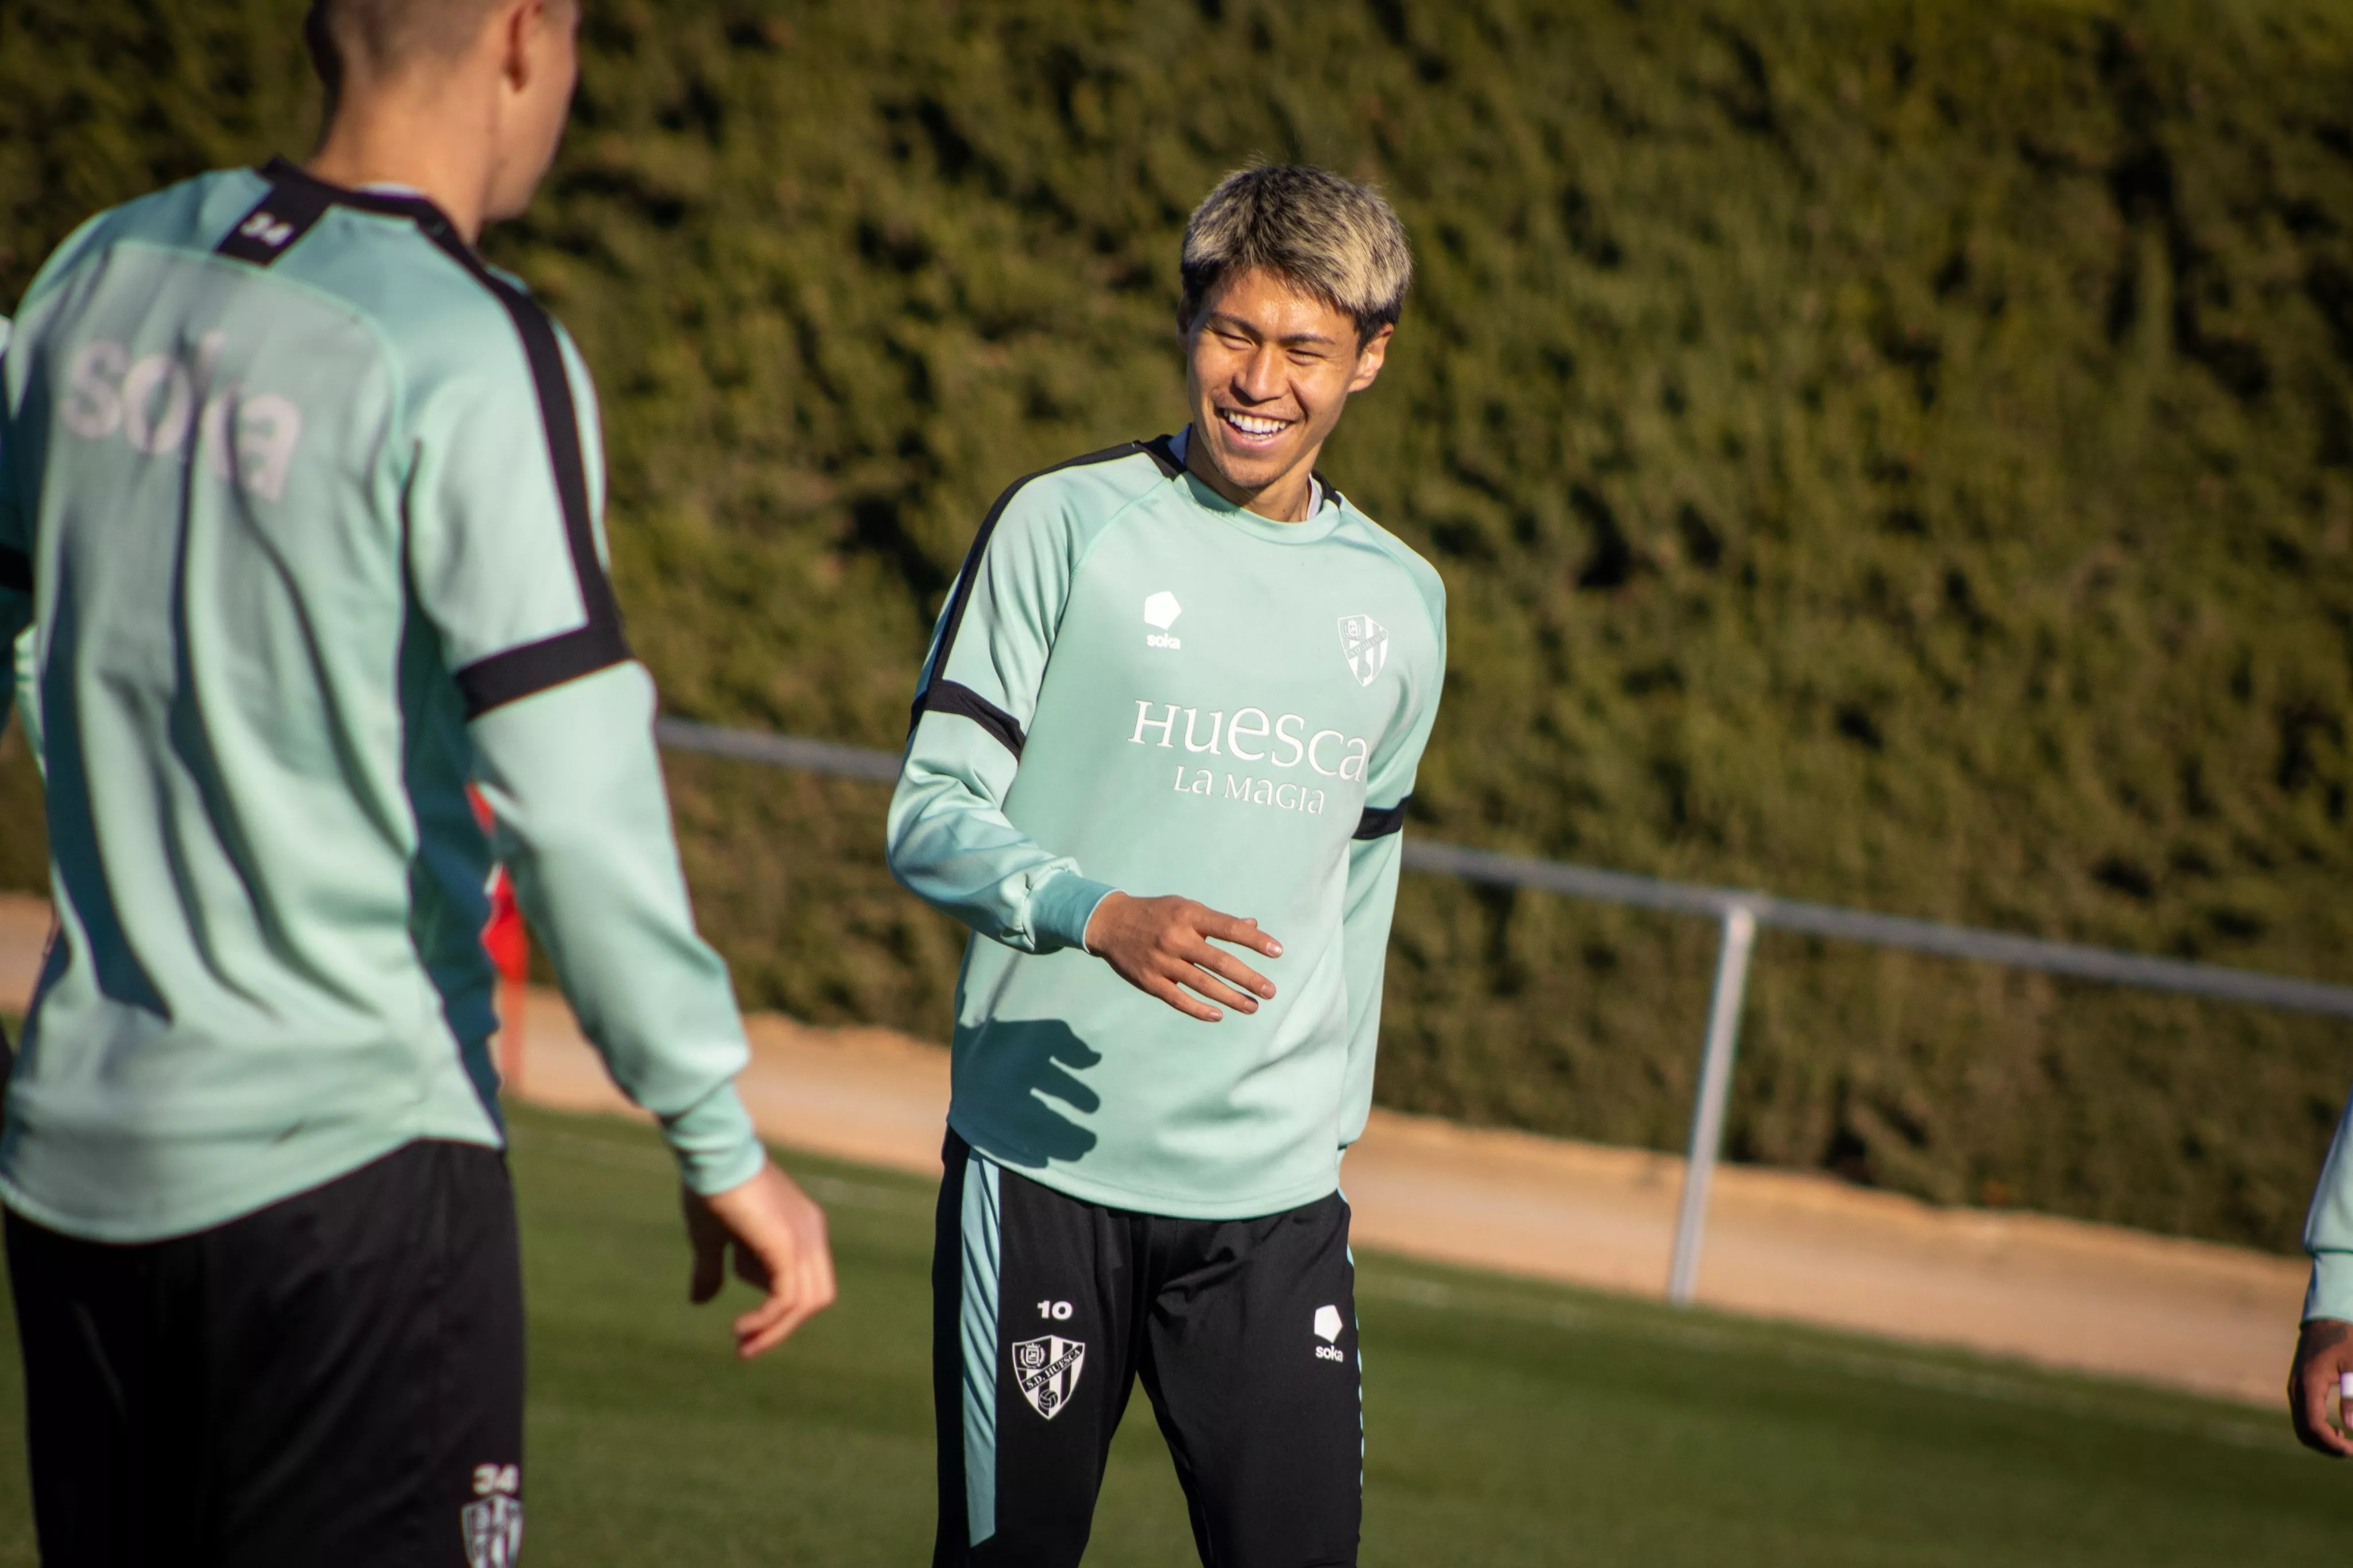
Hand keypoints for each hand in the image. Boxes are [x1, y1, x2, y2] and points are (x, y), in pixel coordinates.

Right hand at [682, 1161, 836, 1358]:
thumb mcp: (711, 1238)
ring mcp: (803, 1238)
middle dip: (782, 1327)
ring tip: (741, 1341)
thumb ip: (712, 1269)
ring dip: (773, 1330)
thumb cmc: (709, 1188)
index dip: (782, 1310)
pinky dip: (767, 1320)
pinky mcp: (787, 1245)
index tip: (746, 1331)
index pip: (808, 1281)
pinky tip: (741, 1327)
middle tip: (746, 1347)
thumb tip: (700, 1301)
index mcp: (803, 1227)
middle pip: (815, 1297)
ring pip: (804, 1302)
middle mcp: (812, 1232)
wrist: (710, 1156)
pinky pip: (788, 1297)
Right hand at [1082, 891, 1280, 1021]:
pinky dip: (1199, 1009)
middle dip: (1248, 978)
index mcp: (1188, 915)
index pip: (1229, 928)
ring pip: (1202, 984)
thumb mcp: (1185, 907)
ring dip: (1230, 998)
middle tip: (1270, 991)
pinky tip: (1218, 1015)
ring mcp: (1162, 961)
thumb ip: (1217, 920)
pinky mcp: (1149, 980)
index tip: (1278, 951)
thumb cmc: (1156, 913)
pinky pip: (1178, 999)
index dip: (1255, 941)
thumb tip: (1252, 926)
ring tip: (1252, 1006)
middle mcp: (1176, 938)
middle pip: (1220, 961)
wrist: (1110, 923)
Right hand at [2288, 1317, 2352, 1454]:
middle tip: (2352, 1449)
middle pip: (2304, 1432)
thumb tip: (2351, 1427)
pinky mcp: (2298, 1388)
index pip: (2314, 1426)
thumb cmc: (2346, 1340)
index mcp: (2309, 1383)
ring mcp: (2294, 1389)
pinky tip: (2337, 1428)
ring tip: (2346, 1441)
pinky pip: (2302, 1417)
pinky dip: (2317, 1429)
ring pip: (2301, 1427)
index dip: (2334, 1444)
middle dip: (2328, 1446)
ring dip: (2322, 1440)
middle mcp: (2296, 1389)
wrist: (2327, 1319)